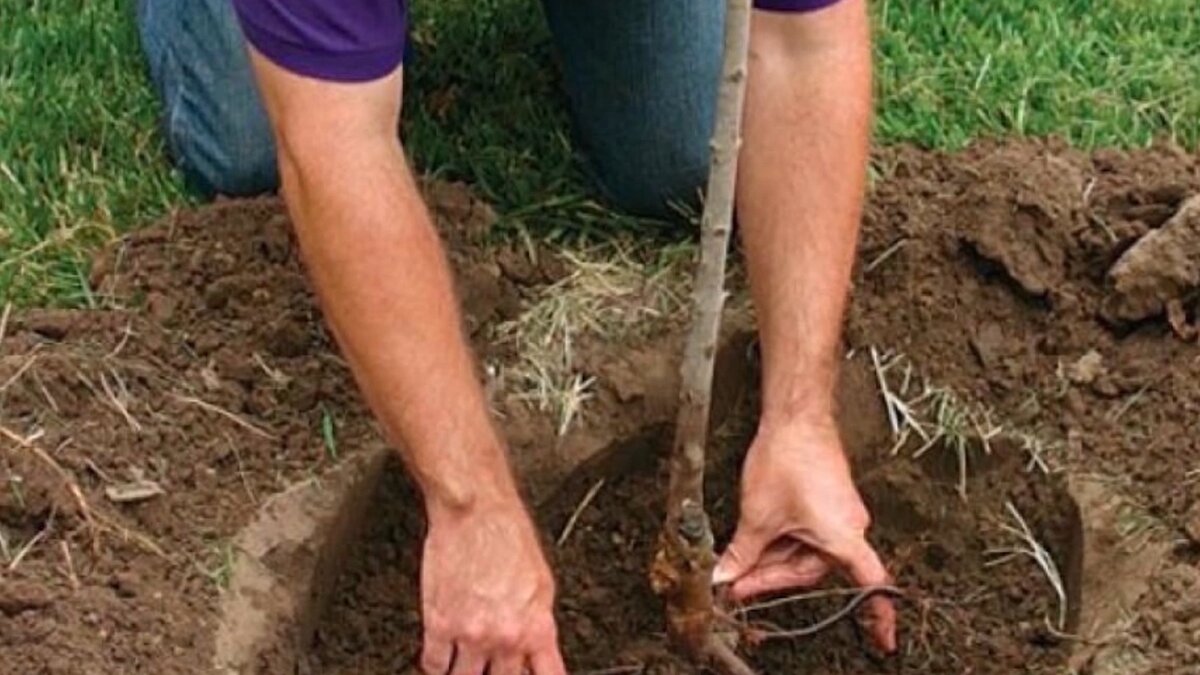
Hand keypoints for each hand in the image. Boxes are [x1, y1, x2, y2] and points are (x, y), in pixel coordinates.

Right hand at [420, 496, 565, 674]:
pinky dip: (437, 666)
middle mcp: (505, 637)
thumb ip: (537, 621)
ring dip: (464, 673)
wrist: (476, 511)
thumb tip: (535, 647)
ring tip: (464, 666)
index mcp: (536, 627)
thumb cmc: (508, 536)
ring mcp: (470, 635)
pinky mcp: (439, 625)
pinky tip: (441, 659)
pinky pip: (434, 665)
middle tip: (490, 664)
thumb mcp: (541, 582)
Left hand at [713, 416, 896, 651]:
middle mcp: (849, 529)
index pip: (869, 586)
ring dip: (772, 560)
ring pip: (804, 554)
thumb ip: (743, 554)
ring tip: (737, 562)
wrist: (796, 417)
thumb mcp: (757, 516)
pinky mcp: (827, 504)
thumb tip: (725, 579)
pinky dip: (780, 542)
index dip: (877, 616)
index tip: (884, 643)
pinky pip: (805, 535)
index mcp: (843, 537)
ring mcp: (839, 515)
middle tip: (736, 586)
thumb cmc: (788, 459)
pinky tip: (754, 541)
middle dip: (772, 579)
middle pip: (812, 572)